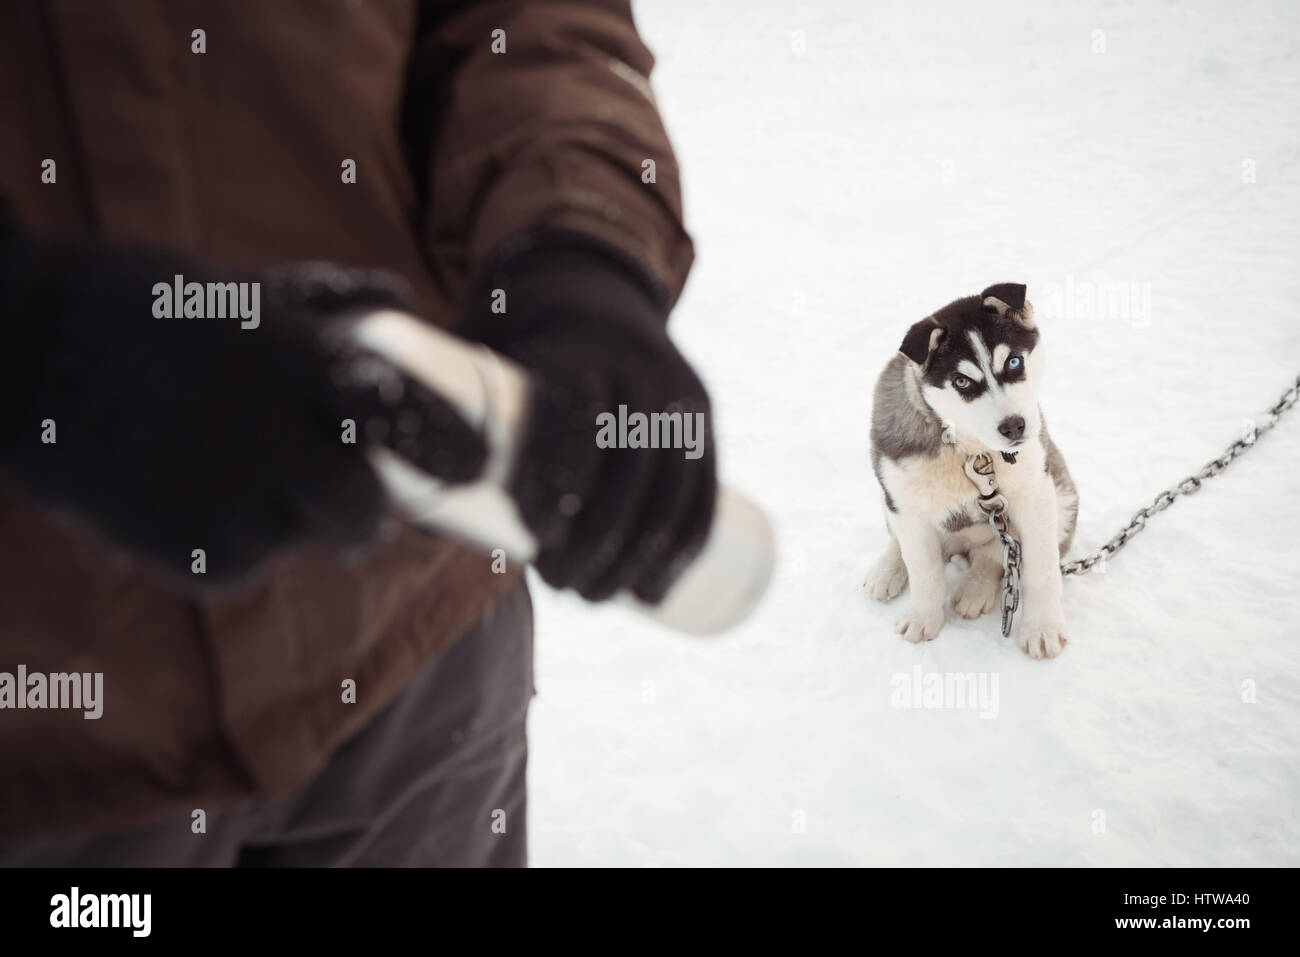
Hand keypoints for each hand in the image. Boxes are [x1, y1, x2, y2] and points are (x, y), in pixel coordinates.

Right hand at [0, 229, 485, 585]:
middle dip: (361, 514)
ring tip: (223, 474)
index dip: (448, 444)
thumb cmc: (137, 310)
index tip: (477, 464)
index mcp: (296, 360)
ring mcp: (227, 497)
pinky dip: (230, 542)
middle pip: (361, 510)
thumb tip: (400, 295)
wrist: (17, 352)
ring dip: (283, 520)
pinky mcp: (187, 550)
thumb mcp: (237, 289)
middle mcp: (274, 433)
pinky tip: (185, 495)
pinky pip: (241, 565)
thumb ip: (328, 301)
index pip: (403, 414)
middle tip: (345, 505)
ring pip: (299, 539)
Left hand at [457, 231, 716, 603]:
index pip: (572, 418)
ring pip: (669, 488)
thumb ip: (448, 431)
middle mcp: (633, 368)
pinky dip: (684, 548)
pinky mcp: (701, 417)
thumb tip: (405, 524)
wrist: (593, 295)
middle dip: (597, 541)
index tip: (530, 534)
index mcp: (573, 349)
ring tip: (598, 596)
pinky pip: (704, 490)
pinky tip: (656, 591)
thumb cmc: (519, 349)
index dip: (555, 481)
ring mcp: (675, 393)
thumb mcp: (484, 361)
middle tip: (560, 584)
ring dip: (638, 558)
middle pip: (626, 467)